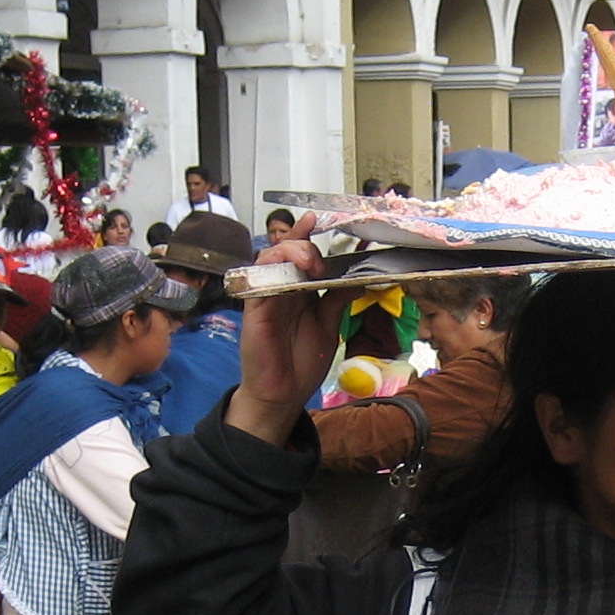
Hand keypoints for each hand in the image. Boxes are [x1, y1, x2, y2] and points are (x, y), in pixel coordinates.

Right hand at [225, 241, 346, 438]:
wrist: (282, 394)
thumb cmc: (301, 363)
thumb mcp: (328, 327)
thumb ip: (338, 301)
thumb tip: (359, 279)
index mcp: (301, 291)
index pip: (303, 255)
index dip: (308, 236)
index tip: (320, 220)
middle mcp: (282, 288)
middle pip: (286, 250)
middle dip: (303, 244)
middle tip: (320, 259)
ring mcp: (267, 296)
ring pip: (270, 258)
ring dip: (289, 253)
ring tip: (310, 263)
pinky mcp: (254, 308)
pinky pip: (258, 279)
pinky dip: (272, 270)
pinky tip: (288, 271)